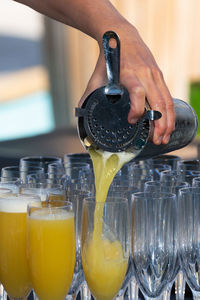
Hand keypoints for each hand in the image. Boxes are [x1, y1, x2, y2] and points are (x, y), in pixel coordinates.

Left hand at [79, 24, 174, 144]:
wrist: (123, 36)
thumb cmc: (110, 57)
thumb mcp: (97, 76)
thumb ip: (89, 95)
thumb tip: (79, 114)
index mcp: (129, 73)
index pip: (138, 92)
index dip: (136, 109)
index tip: (131, 121)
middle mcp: (145, 74)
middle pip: (158, 102)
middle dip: (159, 125)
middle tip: (156, 141)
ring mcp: (155, 75)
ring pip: (167, 102)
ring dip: (168, 122)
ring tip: (164, 138)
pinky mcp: (160, 76)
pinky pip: (168, 97)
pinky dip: (170, 113)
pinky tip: (168, 124)